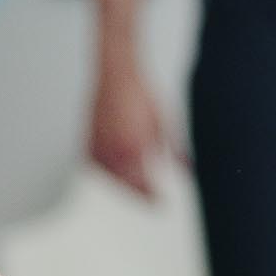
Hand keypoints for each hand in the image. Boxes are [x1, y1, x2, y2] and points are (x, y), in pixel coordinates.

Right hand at [89, 62, 190, 200]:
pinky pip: (98, 167)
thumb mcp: (165, 124)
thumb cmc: (139, 92)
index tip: (161, 203)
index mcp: (135, 149)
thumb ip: (176, 151)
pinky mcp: (88, 142)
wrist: (116, 72)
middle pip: (127, 187)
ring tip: (137, 186)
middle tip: (151, 199)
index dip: (154, 199)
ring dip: (124, 185)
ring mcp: (99, 147)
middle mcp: (114, 151)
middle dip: (139, 195)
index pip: (144, 187)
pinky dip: (109, 172)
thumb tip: (187, 169)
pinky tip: (118, 170)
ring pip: (111, 179)